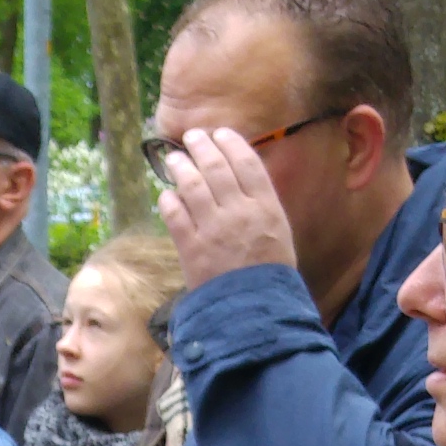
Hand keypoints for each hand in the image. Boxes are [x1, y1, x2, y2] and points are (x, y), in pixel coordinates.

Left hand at [158, 125, 302, 292]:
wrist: (253, 312)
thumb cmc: (270, 274)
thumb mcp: (279, 233)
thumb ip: (260, 205)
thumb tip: (239, 178)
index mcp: (265, 207)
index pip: (246, 162)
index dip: (230, 143)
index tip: (220, 133)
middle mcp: (239, 212)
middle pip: (216, 166)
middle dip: (201, 146)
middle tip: (192, 137)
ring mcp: (212, 229)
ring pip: (191, 184)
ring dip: (180, 167)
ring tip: (174, 159)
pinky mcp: (190, 248)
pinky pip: (174, 214)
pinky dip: (169, 199)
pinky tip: (167, 194)